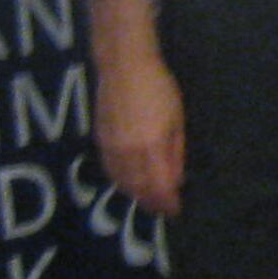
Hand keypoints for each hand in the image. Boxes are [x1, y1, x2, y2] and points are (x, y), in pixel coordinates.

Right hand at [95, 44, 185, 217]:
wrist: (123, 67)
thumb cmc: (159, 88)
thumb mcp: (177, 120)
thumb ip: (176, 153)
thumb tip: (177, 180)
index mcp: (151, 146)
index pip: (159, 186)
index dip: (168, 202)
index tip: (176, 211)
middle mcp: (127, 152)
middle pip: (138, 189)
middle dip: (152, 203)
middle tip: (163, 211)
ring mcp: (110, 147)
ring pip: (122, 182)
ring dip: (136, 195)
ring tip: (149, 201)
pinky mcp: (100, 140)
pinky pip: (110, 170)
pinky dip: (121, 182)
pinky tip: (130, 183)